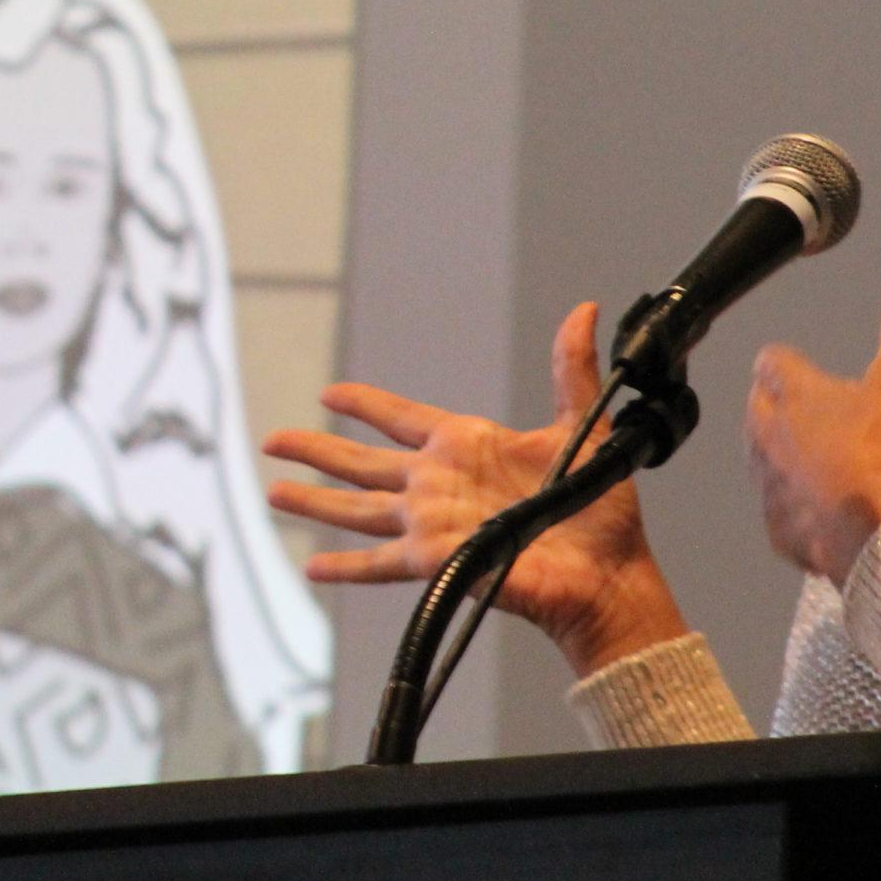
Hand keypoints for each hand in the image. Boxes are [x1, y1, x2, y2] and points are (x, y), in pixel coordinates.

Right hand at [263, 301, 690, 676]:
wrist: (606, 570)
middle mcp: (438, 484)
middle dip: (317, 450)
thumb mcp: (581, 426)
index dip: (365, 405)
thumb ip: (570, 369)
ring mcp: (432, 523)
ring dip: (314, 500)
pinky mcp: (437, 560)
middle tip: (273, 440)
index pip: (401, 418)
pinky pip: (379, 562)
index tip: (331, 393)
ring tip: (273, 491)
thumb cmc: (599, 508)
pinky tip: (311, 567)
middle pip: (362, 462)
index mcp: (466, 446)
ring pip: (357, 508)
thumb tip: (583, 310)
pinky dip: (345, 567)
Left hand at [743, 271, 880, 582]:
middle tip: (821, 416)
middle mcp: (764, 431)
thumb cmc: (878, 451)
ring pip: (763, 458)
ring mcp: (764, 481)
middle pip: (760, 407)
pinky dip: (797, 506)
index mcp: (789, 391)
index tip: (807, 369)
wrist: (866, 531)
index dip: (789, 362)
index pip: (771, 360)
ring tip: (824, 462)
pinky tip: (826, 510)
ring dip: (786, 456)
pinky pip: (779, 508)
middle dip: (782, 407)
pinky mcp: (773, 524)